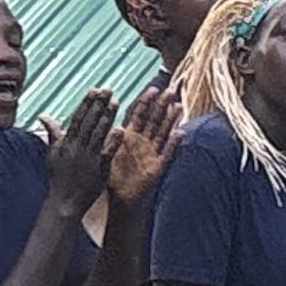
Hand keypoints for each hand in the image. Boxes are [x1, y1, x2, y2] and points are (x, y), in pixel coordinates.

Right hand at [43, 90, 120, 216]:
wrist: (64, 202)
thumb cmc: (58, 178)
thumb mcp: (52, 154)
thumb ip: (53, 134)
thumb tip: (43, 116)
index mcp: (66, 143)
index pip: (78, 118)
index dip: (87, 103)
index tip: (95, 90)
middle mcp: (77, 147)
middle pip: (89, 122)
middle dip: (99, 104)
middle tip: (109, 89)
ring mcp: (89, 157)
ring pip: (99, 133)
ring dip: (108, 117)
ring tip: (116, 102)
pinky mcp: (99, 168)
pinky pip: (107, 152)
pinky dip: (113, 141)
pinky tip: (121, 129)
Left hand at [106, 80, 181, 205]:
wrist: (119, 197)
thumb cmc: (112, 175)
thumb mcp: (106, 152)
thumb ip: (107, 137)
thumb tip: (105, 121)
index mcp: (130, 136)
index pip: (140, 115)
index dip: (146, 102)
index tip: (152, 89)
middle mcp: (143, 142)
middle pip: (155, 120)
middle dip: (162, 105)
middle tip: (170, 91)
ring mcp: (152, 152)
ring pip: (163, 132)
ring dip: (171, 120)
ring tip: (178, 106)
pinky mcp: (158, 165)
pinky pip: (167, 152)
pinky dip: (173, 143)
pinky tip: (181, 132)